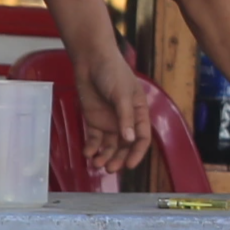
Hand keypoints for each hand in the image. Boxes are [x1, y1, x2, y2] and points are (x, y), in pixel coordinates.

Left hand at [76, 50, 154, 174]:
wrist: (91, 60)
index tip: (129, 165)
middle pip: (124, 146)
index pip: (142, 138)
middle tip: (110, 169)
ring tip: (96, 163)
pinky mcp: (94, 120)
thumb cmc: (113, 72)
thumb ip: (125, 117)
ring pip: (109, 145)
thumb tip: (129, 139)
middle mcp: (125, 120)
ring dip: (104, 156)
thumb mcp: (122, 94)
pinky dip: (92, 147)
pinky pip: (94, 139)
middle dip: (118, 158)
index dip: (137, 153)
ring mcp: (109, 121)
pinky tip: (87, 153)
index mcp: (138, 113)